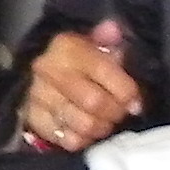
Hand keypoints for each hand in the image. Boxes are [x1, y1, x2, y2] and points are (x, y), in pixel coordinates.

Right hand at [18, 21, 141, 151]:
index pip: (104, 70)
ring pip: (83, 124)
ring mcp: (38, 95)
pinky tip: (86, 131)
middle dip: (115, 112)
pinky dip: (84, 139)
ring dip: (101, 128)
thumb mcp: (92, 45)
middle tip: (120, 113)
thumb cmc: (76, 63)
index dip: (126, 91)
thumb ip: (106, 40)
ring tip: (104, 122)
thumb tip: (114, 29)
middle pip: (94, 102)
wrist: (40, 79)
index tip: (135, 101)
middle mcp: (49, 69)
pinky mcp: (33, 118)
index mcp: (67, 47)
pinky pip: (68, 140)